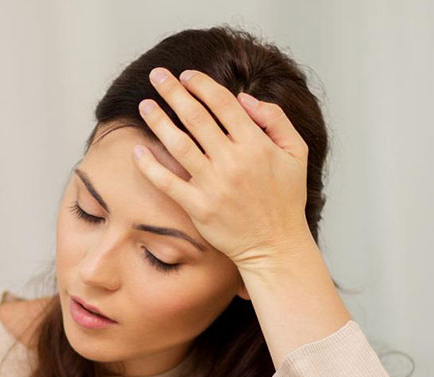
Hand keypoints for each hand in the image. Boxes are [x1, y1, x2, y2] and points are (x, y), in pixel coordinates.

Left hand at [132, 67, 313, 268]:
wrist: (275, 245)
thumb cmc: (286, 198)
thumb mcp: (296, 152)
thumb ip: (275, 119)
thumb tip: (243, 98)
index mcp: (256, 144)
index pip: (223, 103)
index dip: (202, 84)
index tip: (186, 75)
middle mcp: (232, 161)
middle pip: (195, 117)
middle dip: (173, 92)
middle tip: (157, 75)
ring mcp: (213, 185)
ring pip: (178, 144)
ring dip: (158, 121)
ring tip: (144, 106)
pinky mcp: (198, 207)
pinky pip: (167, 182)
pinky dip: (150, 165)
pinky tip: (137, 150)